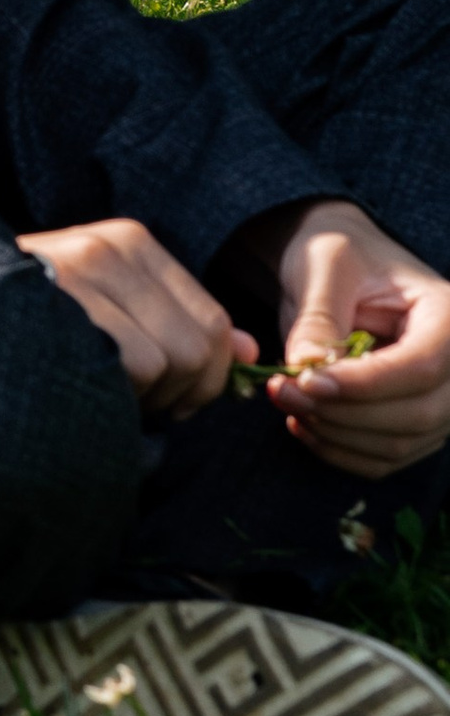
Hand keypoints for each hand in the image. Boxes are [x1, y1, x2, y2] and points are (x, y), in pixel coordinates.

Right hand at [18, 214, 254, 419]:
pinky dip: (118, 397)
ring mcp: (81, 269)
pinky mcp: (62, 301)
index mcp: (129, 242)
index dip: (204, 377)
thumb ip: (182, 326)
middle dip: (182, 395)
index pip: (213, 323)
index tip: (166, 395)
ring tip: (99, 391)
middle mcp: (108, 246)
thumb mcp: (115, 315)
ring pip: (174, 360)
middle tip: (134, 402)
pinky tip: (79, 389)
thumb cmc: (35, 330)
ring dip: (146, 399)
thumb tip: (250, 350)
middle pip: (202, 345)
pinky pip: (135, 367)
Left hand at [262, 201, 449, 477]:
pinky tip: (303, 421)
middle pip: (418, 414)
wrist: (342, 269)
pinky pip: (383, 459)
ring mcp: (441, 401)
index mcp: (448, 314)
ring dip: (335, 434)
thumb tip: (305, 371)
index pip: (423, 367)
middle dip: (343, 413)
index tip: (305, 380)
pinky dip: (339, 450)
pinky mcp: (414, 426)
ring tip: (286, 400)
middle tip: (282, 390)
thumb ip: (318, 319)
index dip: (365, 384)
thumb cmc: (339, 256)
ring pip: (399, 445)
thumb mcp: (324, 266)